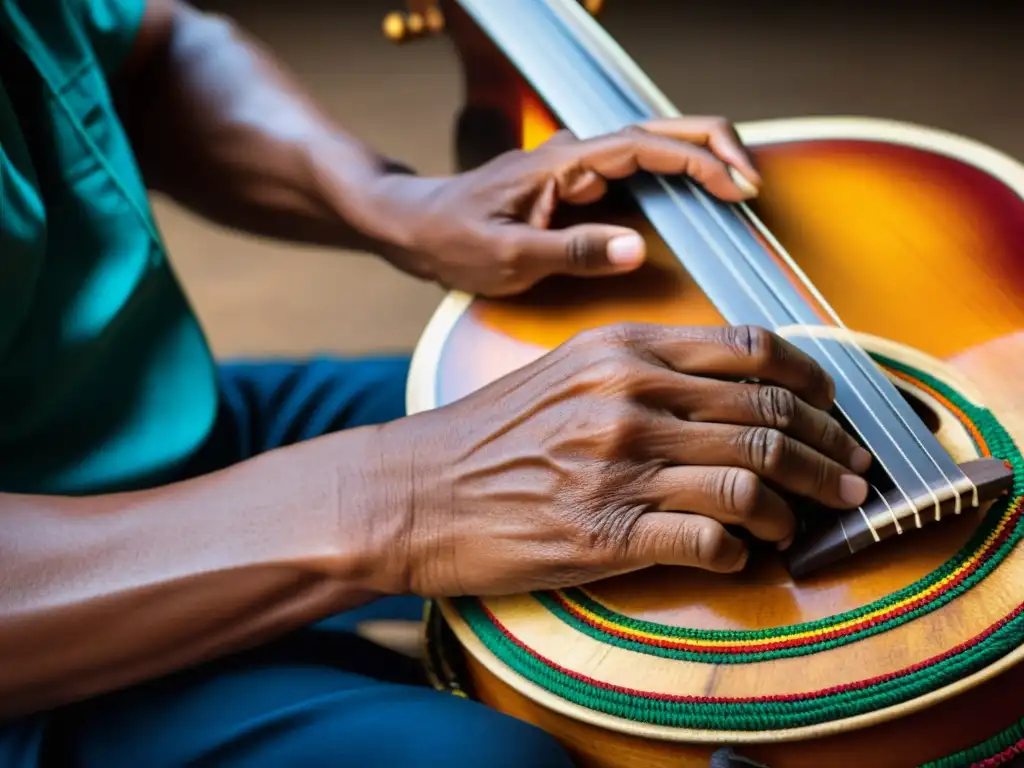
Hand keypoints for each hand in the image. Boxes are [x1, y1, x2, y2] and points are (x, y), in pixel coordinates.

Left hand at [365, 117, 761, 296]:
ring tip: (741, 193)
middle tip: (754, 187)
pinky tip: (696, 204)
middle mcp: (578, 155)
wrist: (417, 227)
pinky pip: (640, 173)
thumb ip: (571, 251)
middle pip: (662, 133)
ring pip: (656, 149)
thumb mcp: (508, 257)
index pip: (647, 146)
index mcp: (565, 163)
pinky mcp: (579, 185)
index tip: (738, 189)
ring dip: (701, 163)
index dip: (699, 163)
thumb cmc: (455, 240)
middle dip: (715, 150)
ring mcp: (580, 167)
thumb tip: (637, 249)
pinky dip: (677, 181)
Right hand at [383, 324, 871, 597]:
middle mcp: (629, 398)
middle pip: (769, 417)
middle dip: (829, 452)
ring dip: (795, 507)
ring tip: (800, 521)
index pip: (752, 352)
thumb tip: (729, 390)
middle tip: (850, 475)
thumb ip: (644, 368)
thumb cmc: (491, 433)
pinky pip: (711, 538)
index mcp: (623, 350)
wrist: (415, 490)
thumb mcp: (567, 371)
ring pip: (753, 479)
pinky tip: (738, 552)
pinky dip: (741, 549)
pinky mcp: (607, 533)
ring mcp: (620, 466)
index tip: (835, 409)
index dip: (814, 383)